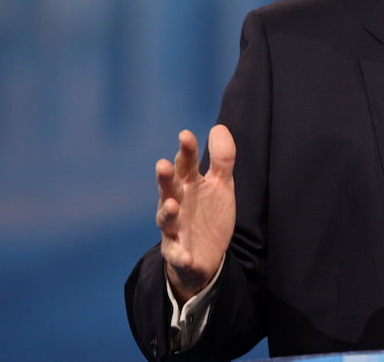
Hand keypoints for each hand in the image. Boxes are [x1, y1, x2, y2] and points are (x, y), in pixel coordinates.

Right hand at [156, 125, 236, 302]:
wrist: (206, 254)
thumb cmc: (209, 214)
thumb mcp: (221, 185)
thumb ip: (222, 159)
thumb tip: (219, 127)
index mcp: (188, 185)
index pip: (185, 164)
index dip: (185, 150)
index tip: (185, 134)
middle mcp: (176, 203)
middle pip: (168, 188)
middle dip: (165, 178)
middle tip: (162, 164)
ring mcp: (174, 229)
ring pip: (166, 220)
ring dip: (168, 212)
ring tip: (173, 205)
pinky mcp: (178, 253)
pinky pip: (176, 255)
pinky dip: (180, 256)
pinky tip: (187, 256)